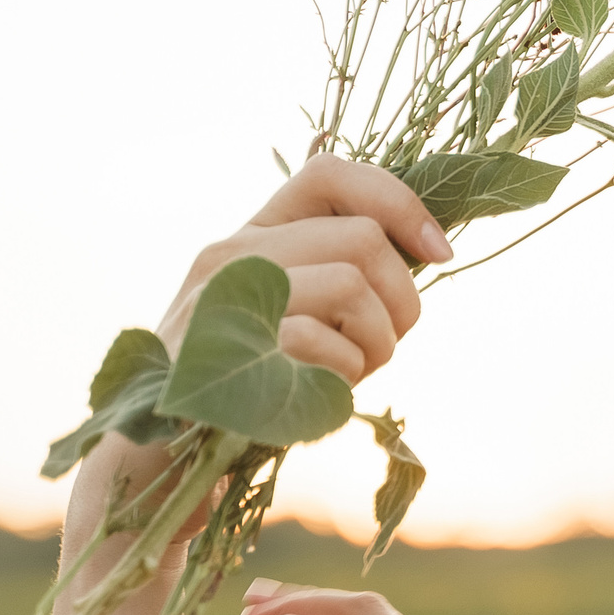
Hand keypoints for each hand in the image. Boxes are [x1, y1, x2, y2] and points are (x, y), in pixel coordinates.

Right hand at [161, 153, 452, 386]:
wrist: (174, 441)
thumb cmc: (256, 376)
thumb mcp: (298, 309)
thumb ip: (344, 269)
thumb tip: (429, 245)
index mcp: (256, 232)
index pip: (331, 172)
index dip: (399, 203)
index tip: (439, 252)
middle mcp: (233, 252)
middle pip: (363, 239)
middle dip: (402, 300)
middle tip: (386, 342)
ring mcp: (224, 296)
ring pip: (350, 284)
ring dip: (378, 340)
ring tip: (356, 369)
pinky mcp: (222, 346)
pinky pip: (318, 340)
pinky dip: (344, 372)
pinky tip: (326, 390)